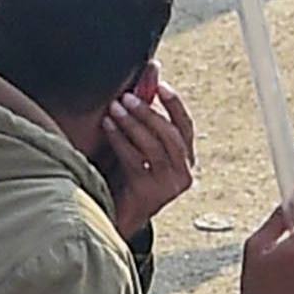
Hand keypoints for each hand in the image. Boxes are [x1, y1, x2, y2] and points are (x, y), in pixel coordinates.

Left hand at [100, 79, 196, 237]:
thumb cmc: (125, 179)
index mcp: (186, 161)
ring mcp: (168, 186)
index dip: (174, 104)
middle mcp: (183, 174)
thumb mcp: (139, 146)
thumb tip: (151, 72)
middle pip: (170, 134)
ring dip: (132, 123)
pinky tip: (108, 126)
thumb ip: (146, 113)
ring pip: (153, 145)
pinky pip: (135, 159)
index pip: (186, 126)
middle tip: (126, 96)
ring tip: (114, 108)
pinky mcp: (149, 194)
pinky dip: (120, 139)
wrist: (113, 220)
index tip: (159, 85)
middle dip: (147, 111)